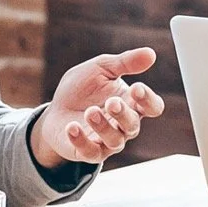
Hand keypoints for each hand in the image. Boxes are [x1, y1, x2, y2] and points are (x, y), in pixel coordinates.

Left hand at [31, 49, 165, 167]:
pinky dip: (81, 140)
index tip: (137, 88)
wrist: (55, 110)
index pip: (152, 107)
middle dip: (123, 114)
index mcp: (131, 103)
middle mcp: (123, 125)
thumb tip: (150, 54)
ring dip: (103, 126)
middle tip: (112, 102)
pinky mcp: (89, 152)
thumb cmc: (83, 89)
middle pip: (133, 125)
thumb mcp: (102, 68)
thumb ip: (125, 63)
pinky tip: (72, 127)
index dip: (148, 100)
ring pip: (115, 141)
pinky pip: (90, 152)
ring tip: (90, 112)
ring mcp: (107, 141)